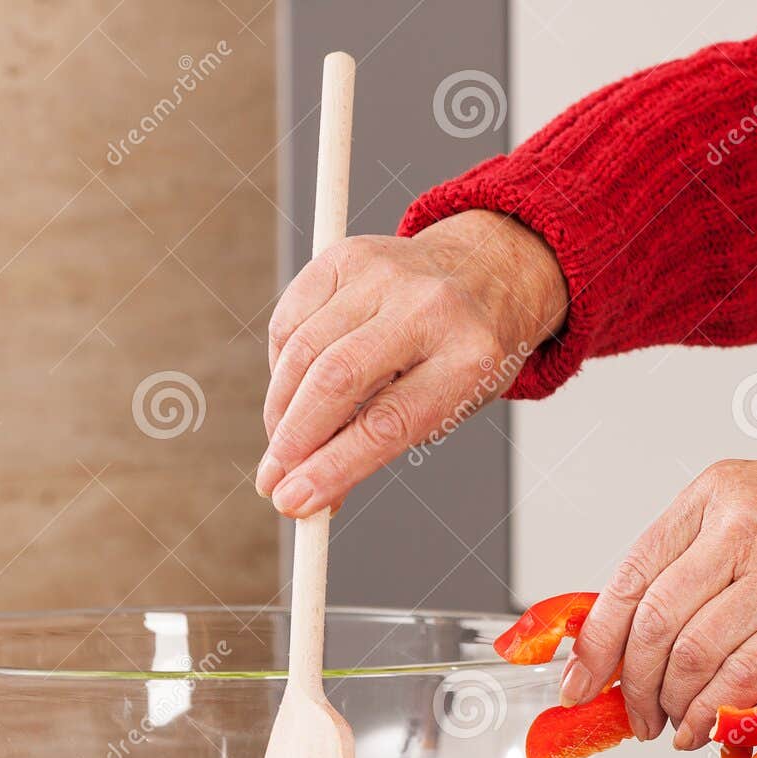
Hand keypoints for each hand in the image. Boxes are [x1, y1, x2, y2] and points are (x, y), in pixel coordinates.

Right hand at [257, 210, 568, 514]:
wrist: (483, 272)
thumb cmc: (461, 356)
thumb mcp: (446, 408)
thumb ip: (381, 444)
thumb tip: (306, 492)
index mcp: (468, 357)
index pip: (388, 423)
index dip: (333, 466)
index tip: (293, 500)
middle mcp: (427, 307)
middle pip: (335, 379)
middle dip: (293, 439)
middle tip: (273, 480)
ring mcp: (383, 274)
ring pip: (303, 349)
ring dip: (281, 409)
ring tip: (283, 443)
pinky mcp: (345, 256)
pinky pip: (291, 322)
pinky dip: (282, 368)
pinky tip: (293, 391)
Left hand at [558, 408, 756, 747]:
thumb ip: (705, 558)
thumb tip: (652, 630)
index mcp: (712, 494)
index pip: (628, 576)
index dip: (595, 641)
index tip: (580, 679)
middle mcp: (736, 526)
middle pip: (651, 623)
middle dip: (630, 685)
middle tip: (631, 713)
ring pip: (690, 655)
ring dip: (671, 706)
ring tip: (673, 726)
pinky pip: (743, 677)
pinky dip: (714, 714)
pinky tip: (707, 728)